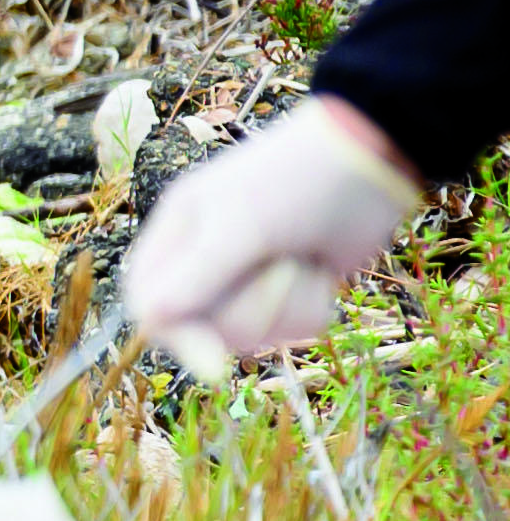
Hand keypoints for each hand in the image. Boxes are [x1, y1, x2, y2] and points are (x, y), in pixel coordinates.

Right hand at [121, 96, 422, 372]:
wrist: (373, 162)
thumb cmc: (295, 184)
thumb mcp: (240, 230)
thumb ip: (195, 280)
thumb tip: (148, 326)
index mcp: (177, 233)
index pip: (148, 299)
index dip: (174, 332)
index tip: (213, 358)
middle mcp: (206, 258)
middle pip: (203, 325)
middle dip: (248, 310)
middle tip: (279, 270)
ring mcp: (251, 276)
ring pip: (249, 332)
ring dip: (285, 307)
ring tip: (304, 264)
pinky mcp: (291, 290)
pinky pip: (287, 327)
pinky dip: (309, 307)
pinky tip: (321, 271)